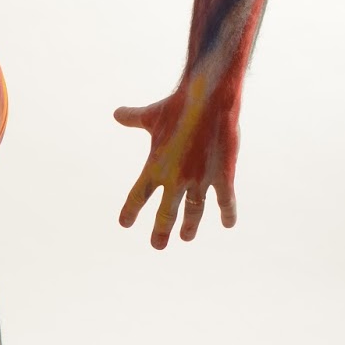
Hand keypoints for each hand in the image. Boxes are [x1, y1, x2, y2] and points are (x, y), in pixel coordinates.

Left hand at [114, 86, 238, 249]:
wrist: (207, 99)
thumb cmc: (177, 105)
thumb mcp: (151, 115)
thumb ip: (133, 118)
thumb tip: (116, 113)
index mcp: (154, 167)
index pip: (137, 196)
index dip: (131, 211)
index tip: (125, 224)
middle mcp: (175, 179)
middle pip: (165, 214)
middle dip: (160, 231)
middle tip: (157, 245)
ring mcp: (199, 180)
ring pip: (194, 212)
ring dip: (190, 226)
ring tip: (186, 237)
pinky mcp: (222, 176)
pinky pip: (225, 201)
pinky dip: (227, 213)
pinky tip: (228, 224)